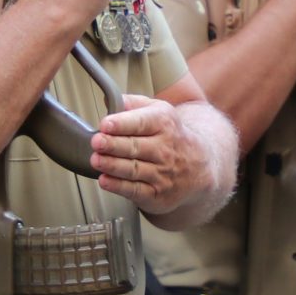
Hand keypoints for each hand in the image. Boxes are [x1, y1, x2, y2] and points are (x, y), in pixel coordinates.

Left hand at [92, 94, 191, 211]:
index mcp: (164, 124)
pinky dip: (118, 186)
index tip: (105, 124)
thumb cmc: (171, 136)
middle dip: (113, 145)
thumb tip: (109, 100)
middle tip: (97, 142)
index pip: (141, 123)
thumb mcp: (159, 112)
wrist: (199, 166)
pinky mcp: (157, 194)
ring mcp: (162, 173)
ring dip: (112, 165)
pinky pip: (135, 190)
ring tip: (97, 160)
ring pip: (134, 169)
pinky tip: (105, 180)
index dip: (122, 124)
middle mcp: (164, 149)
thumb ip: (134, 104)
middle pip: (135, 147)